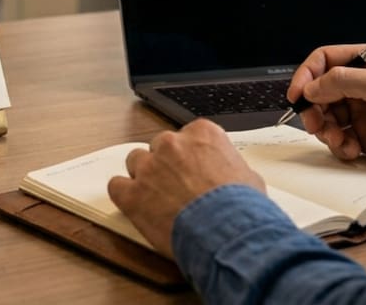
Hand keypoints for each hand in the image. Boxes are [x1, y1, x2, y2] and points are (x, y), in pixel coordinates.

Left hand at [108, 119, 264, 257]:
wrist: (226, 232)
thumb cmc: (240, 208)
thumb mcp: (249, 177)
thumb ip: (230, 167)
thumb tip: (232, 176)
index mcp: (202, 134)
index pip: (188, 135)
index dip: (190, 155)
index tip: (192, 168)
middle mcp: (172, 144)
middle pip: (160, 146)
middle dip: (166, 165)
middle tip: (177, 186)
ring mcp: (149, 167)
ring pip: (135, 161)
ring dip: (143, 176)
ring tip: (156, 197)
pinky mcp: (133, 193)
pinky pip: (116, 186)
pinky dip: (124, 194)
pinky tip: (134, 204)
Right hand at [288, 46, 365, 171]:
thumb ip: (343, 81)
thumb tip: (312, 87)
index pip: (324, 61)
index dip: (306, 76)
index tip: (298, 94)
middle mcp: (360, 85)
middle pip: (319, 92)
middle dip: (313, 109)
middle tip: (315, 123)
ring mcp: (360, 111)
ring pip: (325, 117)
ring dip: (326, 131)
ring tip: (340, 139)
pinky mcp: (362, 135)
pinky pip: (337, 139)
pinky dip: (339, 146)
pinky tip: (353, 149)